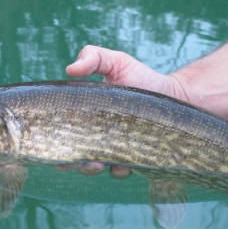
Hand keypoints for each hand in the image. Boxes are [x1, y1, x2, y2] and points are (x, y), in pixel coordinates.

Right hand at [64, 45, 183, 178]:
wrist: (176, 94)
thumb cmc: (142, 77)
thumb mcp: (116, 61)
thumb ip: (93, 57)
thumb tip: (69, 69)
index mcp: (84, 117)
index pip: (62, 132)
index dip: (52, 141)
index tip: (50, 142)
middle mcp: (95, 137)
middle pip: (72, 157)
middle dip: (68, 163)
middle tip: (72, 159)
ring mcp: (113, 151)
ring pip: (94, 167)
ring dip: (90, 169)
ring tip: (95, 164)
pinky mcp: (132, 160)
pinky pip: (121, 171)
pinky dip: (119, 170)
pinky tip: (121, 164)